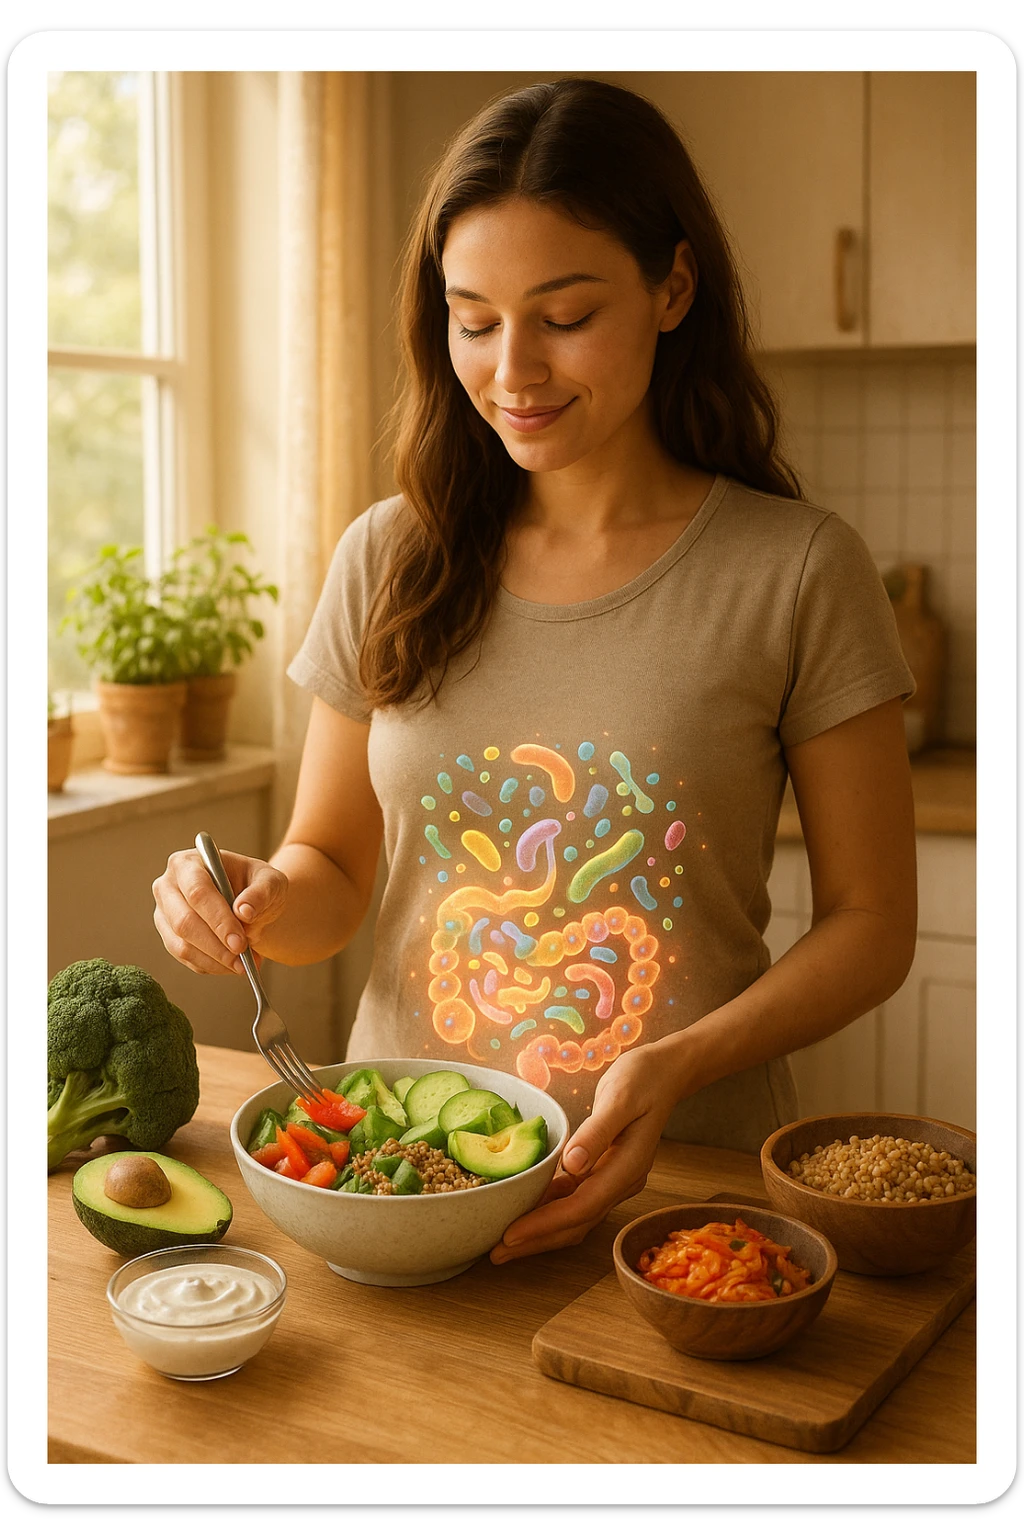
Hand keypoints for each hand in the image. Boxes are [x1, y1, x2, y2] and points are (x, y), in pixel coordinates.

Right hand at [152, 847, 288, 975]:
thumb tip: (244, 911)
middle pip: (183, 922)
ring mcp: (164, 914)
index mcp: (188, 863)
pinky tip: (233, 964)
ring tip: (244, 964)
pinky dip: (212, 966)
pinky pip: (186, 959)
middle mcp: (168, 886)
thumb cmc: (256, 884)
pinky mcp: (169, 936)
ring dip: (215, 960)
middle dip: (215, 945)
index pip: (197, 892)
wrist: (250, 900)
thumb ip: (261, 892)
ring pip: (181, 946)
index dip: (218, 919)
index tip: (239, 942)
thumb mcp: (270, 881)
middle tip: (242, 959)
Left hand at [489, 1040, 680, 1263]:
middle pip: (577, 1222)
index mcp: (628, 1167)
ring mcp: (614, 1179)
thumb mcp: (621, 1097)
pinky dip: (550, 1208)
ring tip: (504, 1241)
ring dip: (540, 1230)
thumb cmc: (643, 1079)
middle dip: (537, 1240)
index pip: (582, 1207)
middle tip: (496, 1253)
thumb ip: (598, 1131)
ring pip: (575, 1216)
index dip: (546, 1224)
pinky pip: (575, 1198)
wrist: (665, 1072)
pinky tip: (525, 1208)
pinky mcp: (605, 1171)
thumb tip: (573, 1165)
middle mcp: (622, 1181)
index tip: (511, 1235)